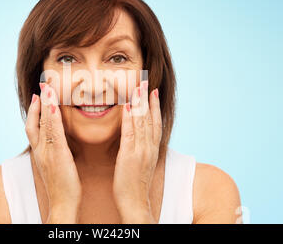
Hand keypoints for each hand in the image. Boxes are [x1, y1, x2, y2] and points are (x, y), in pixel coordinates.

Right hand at [25, 82, 81, 222]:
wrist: (62, 204)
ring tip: (47, 86)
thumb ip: (55, 152)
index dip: (34, 110)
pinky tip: (54, 104)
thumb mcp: (56, 166)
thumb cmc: (62, 186)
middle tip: (42, 84)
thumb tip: (59, 143)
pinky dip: (51, 117)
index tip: (38, 96)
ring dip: (45, 103)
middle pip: (35, 120)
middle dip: (38, 101)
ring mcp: (47, 151)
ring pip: (43, 123)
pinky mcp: (57, 155)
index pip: (33, 127)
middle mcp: (40, 149)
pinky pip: (53, 132)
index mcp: (40, 152)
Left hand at [112, 80, 161, 223]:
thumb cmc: (134, 184)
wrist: (135, 202)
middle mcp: (149, 147)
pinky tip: (127, 106)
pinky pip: (130, 133)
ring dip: (140, 103)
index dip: (155, 106)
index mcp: (152, 149)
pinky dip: (129, 118)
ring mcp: (140, 150)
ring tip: (139, 86)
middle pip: (150, 118)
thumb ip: (141, 149)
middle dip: (148, 98)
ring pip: (142, 122)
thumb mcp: (141, 163)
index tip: (153, 91)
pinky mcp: (129, 155)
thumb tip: (138, 138)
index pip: (155, 123)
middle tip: (146, 81)